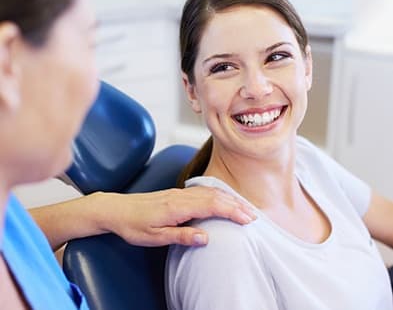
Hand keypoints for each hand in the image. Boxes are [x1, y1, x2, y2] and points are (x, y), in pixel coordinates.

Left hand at [98, 186, 256, 246]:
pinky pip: (202, 191)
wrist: (117, 209)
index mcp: (177, 206)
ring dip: (229, 198)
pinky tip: (222, 198)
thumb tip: (206, 237)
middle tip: (254, 215)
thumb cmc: (134, 225)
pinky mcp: (177, 193)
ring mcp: (179, 193)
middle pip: (215, 196)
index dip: (232, 211)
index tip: (248, 219)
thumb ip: (181, 236)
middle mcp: (181, 196)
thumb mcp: (155, 237)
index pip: (212, 205)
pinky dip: (217, 194)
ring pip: (210, 191)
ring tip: (244, 208)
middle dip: (236, 205)